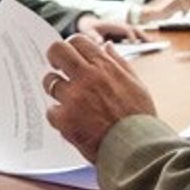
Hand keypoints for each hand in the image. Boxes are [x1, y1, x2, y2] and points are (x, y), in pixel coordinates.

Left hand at [42, 35, 156, 161]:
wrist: (137, 149)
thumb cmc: (140, 119)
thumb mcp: (136, 85)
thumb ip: (119, 63)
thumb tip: (107, 47)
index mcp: (105, 67)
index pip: (78, 40)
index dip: (72, 46)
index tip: (71, 55)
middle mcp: (87, 77)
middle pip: (57, 51)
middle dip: (54, 56)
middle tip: (57, 66)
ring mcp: (74, 97)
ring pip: (49, 81)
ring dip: (55, 88)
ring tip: (67, 100)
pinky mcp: (65, 119)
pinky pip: (51, 111)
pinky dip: (58, 117)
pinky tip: (71, 122)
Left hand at [76, 14, 145, 42]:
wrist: (88, 23)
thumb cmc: (88, 27)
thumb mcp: (88, 31)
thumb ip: (93, 37)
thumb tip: (100, 43)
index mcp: (112, 25)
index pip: (124, 29)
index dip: (130, 35)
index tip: (134, 43)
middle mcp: (120, 26)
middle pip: (134, 29)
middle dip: (143, 35)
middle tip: (152, 43)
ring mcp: (123, 30)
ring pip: (137, 33)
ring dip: (145, 38)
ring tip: (155, 46)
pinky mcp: (124, 35)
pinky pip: (135, 37)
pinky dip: (142, 41)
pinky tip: (148, 48)